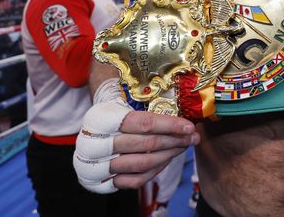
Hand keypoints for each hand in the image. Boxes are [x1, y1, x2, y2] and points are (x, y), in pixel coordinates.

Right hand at [75, 99, 198, 192]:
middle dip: (174, 141)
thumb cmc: (114, 112)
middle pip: (145, 144)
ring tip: (182, 147)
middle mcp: (94, 144)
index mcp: (100, 119)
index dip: (170, 126)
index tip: (189, 126)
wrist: (91, 130)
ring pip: (142, 164)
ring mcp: (95, 165)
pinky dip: (155, 171)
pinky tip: (166, 159)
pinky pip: (135, 181)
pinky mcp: (100, 182)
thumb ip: (149, 108)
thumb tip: (184, 118)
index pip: (143, 123)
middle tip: (193, 138)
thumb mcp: (124, 101)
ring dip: (168, 156)